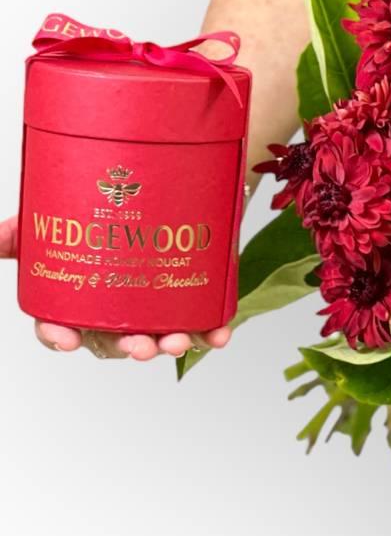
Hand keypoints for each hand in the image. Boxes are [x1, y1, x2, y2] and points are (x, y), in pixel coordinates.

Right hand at [1, 214, 231, 358]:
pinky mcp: (192, 299)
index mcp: (84, 299)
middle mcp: (119, 310)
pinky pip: (202, 324)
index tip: (66, 340)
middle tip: (138, 346)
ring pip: (160, 338)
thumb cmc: (109, 212)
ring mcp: (156, 308)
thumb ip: (26, 229)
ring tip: (174, 340)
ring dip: (168, 346)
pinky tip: (218, 335)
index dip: (61, 337)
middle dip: (127, 349)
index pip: (65, 327)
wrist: (168, 186)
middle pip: (116, 342)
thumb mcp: (62, 213)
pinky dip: (210, 333)